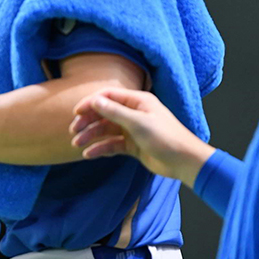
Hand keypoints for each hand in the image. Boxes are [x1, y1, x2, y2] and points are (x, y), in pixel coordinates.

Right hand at [69, 88, 214, 185]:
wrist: (184, 161)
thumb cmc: (165, 137)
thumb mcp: (138, 123)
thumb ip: (115, 112)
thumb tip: (95, 100)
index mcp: (137, 102)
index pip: (108, 97)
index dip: (90, 103)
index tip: (76, 112)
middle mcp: (133, 113)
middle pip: (104, 113)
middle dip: (88, 121)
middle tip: (74, 131)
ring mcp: (132, 130)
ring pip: (106, 130)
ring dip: (91, 136)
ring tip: (78, 145)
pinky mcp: (132, 145)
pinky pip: (112, 144)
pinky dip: (100, 148)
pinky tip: (89, 154)